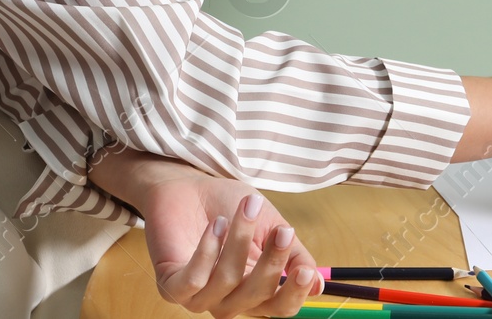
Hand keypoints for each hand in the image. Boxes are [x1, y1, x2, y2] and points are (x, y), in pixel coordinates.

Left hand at [89, 148, 320, 317]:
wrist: (187, 186)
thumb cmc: (229, 206)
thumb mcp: (270, 226)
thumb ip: (293, 255)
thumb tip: (320, 286)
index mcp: (254, 289)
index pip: (279, 308)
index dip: (294, 294)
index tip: (306, 272)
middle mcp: (228, 300)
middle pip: (257, 299)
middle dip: (271, 263)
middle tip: (280, 230)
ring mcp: (199, 296)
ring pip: (226, 283)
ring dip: (238, 242)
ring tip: (243, 209)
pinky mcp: (171, 286)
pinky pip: (194, 280)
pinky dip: (207, 251)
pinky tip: (215, 225)